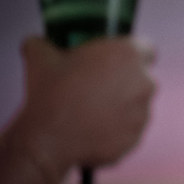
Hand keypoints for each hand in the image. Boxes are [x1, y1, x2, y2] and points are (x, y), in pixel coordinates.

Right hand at [15, 36, 155, 176]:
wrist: (49, 140)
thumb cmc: (49, 94)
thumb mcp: (40, 57)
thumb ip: (44, 44)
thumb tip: (38, 43)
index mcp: (128, 56)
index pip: (145, 49)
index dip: (129, 53)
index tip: (114, 59)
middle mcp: (144, 82)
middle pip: (140, 77)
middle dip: (123, 80)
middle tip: (96, 85)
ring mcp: (144, 112)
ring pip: (136, 103)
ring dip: (121, 104)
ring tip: (91, 109)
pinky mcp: (136, 136)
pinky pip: (129, 128)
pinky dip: (116, 128)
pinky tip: (93, 128)